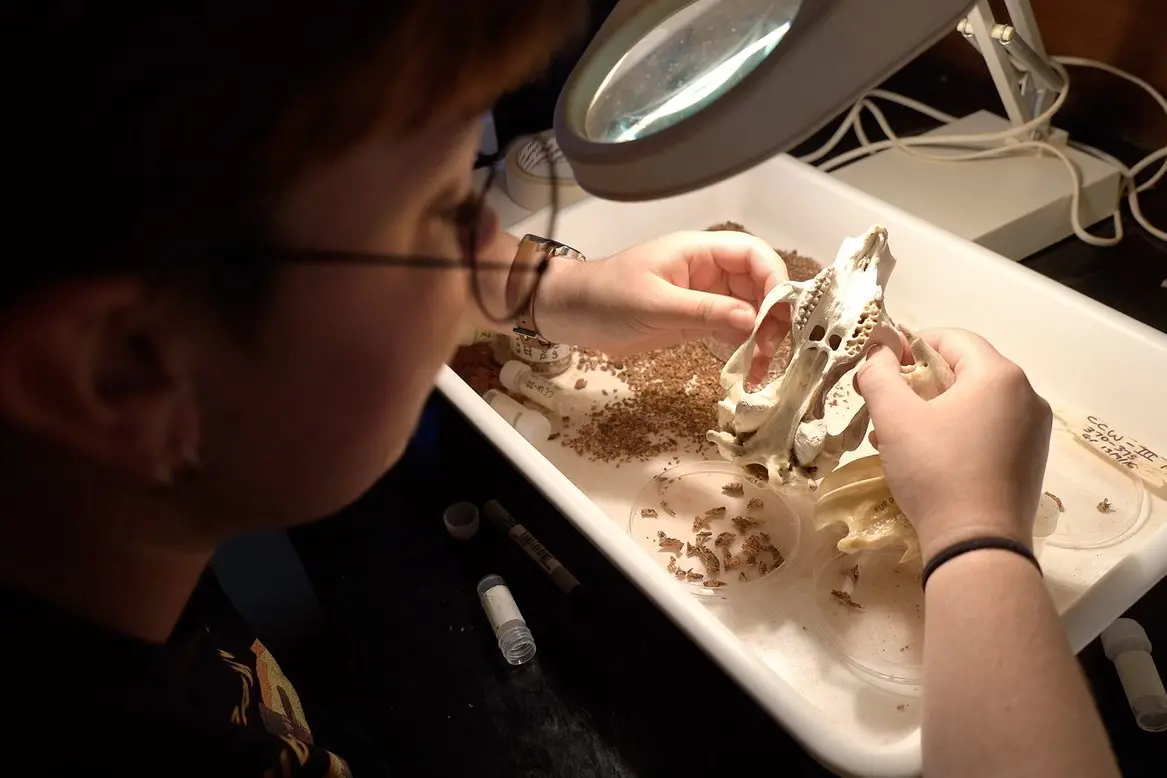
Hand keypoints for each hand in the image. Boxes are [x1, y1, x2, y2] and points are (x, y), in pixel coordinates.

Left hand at [538, 230, 788, 380]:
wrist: (568, 313)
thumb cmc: (603, 297)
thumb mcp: (654, 304)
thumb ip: (704, 312)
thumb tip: (753, 321)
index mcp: (699, 252)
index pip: (753, 255)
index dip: (774, 279)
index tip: (780, 313)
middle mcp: (707, 272)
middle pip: (758, 285)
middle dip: (772, 315)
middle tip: (771, 349)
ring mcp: (702, 298)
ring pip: (749, 312)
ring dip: (761, 337)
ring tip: (761, 367)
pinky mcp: (694, 323)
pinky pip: (730, 332)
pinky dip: (743, 350)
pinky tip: (749, 370)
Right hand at [854, 329, 1052, 561]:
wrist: (977, 544)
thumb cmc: (935, 471)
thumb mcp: (895, 418)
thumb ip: (880, 375)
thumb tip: (877, 354)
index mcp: (999, 375)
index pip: (951, 338)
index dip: (910, 345)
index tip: (881, 369)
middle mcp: (1026, 395)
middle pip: (964, 371)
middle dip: (918, 384)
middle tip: (885, 408)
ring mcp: (1033, 430)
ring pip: (974, 404)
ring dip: (933, 412)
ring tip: (898, 439)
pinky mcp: (1030, 460)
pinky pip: (988, 431)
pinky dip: (956, 433)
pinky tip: (927, 459)